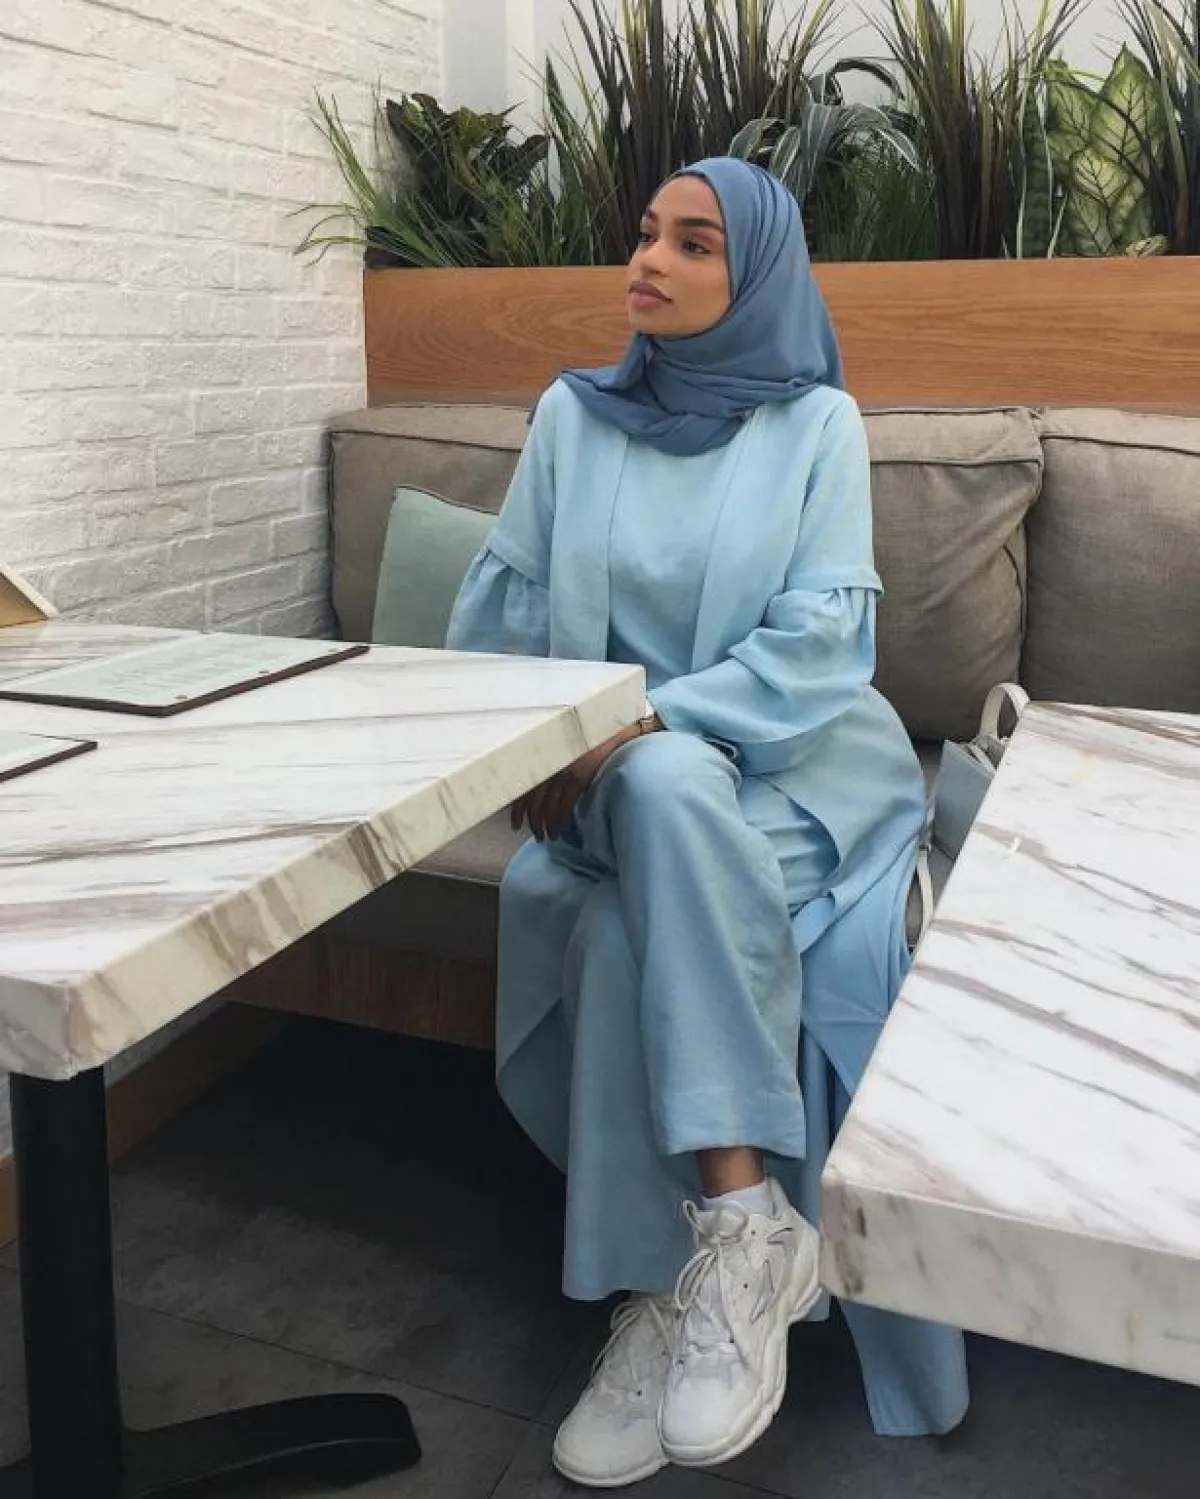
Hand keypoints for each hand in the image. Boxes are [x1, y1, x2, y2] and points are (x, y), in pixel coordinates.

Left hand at [511, 723, 640, 841]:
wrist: (604, 732)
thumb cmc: (582, 744)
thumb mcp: (559, 755)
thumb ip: (548, 771)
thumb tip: (538, 796)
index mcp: (539, 762)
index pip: (522, 792)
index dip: (517, 812)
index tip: (515, 826)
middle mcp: (546, 768)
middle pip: (534, 804)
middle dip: (534, 824)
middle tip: (538, 836)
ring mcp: (561, 773)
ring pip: (549, 808)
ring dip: (549, 826)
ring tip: (552, 836)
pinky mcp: (577, 778)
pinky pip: (565, 806)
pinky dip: (563, 820)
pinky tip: (564, 828)